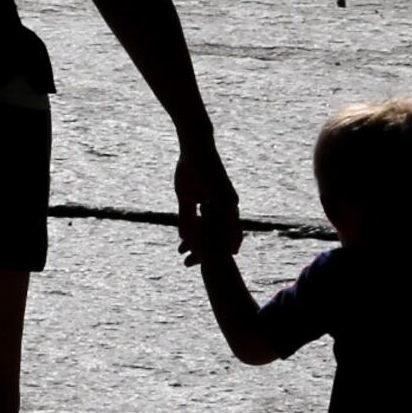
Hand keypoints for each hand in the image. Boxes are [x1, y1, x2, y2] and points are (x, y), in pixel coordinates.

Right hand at [173, 139, 239, 264]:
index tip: (195, 259)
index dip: (206, 246)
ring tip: (209, 261)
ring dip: (215, 246)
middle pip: (222, 235)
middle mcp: (227, 205)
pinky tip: (214, 245)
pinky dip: (218, 233)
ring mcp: (228, 201)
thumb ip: (186, 216)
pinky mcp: (225, 195)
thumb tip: (183, 235)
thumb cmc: (191, 168)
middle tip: (197, 265)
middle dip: (210, 251)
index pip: (215, 232)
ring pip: (225, 230)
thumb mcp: (185, 197)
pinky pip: (224, 219)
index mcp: (218, 206)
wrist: (196, 147)